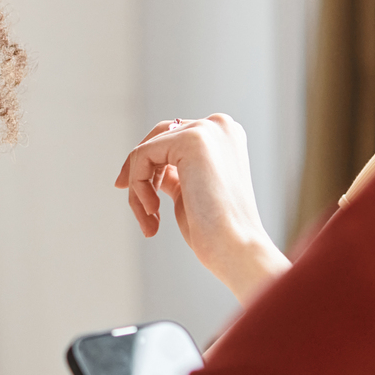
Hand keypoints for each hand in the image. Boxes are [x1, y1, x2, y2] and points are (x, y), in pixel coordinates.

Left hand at [114, 114, 290, 303]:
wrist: (236, 248)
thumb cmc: (216, 230)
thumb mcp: (190, 190)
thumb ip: (173, 171)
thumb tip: (143, 165)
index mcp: (224, 137)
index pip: (172, 137)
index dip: (148, 165)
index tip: (138, 197)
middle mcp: (218, 126)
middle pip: (156, 138)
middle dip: (138, 174)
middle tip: (139, 208)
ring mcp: (207, 129)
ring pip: (145, 151)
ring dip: (138, 189)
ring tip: (151, 222)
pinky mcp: (192, 140)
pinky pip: (142, 156)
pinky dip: (138, 187)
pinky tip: (154, 212)